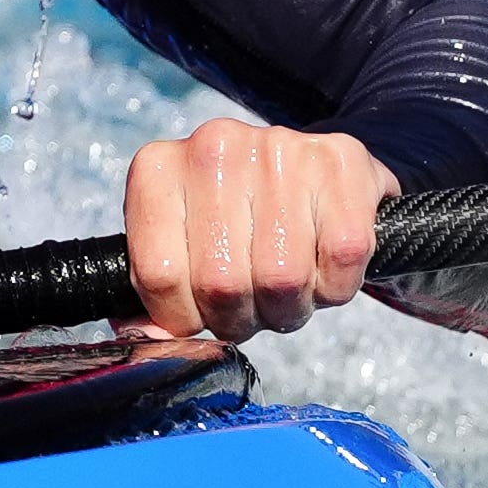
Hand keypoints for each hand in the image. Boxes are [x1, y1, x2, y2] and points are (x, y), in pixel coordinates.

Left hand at [122, 120, 395, 342]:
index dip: (185, 317)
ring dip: (289, 307)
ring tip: (287, 289)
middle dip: (241, 318)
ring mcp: (279, 148)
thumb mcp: (182, 242)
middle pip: (222, 284)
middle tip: (252, 306)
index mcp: (159, 167)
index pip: (160, 274)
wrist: (315, 168)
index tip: (200, 314)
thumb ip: (159, 291)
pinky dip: (334, 285)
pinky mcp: (340, 162)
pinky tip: (322, 265)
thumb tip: (147, 341)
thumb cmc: (240, 217)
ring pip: (283, 279)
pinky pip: (339, 260)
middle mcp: (215, 146)